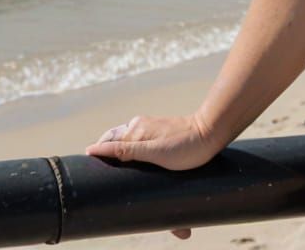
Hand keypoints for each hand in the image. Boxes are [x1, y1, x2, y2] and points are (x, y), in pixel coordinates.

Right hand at [85, 113, 221, 239]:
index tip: (94, 174)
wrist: (212, 133)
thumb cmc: (185, 146)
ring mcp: (149, 129)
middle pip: (114, 144)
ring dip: (122, 157)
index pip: (105, 143)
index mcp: (133, 130)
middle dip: (109, 158)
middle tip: (110, 178)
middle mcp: (139, 127)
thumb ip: (125, 151)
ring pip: (127, 144)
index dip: (98, 157)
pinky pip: (139, 144)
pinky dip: (135, 154)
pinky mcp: (159, 134)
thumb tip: (92, 149)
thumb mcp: (153, 153)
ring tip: (124, 175)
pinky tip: (139, 166)